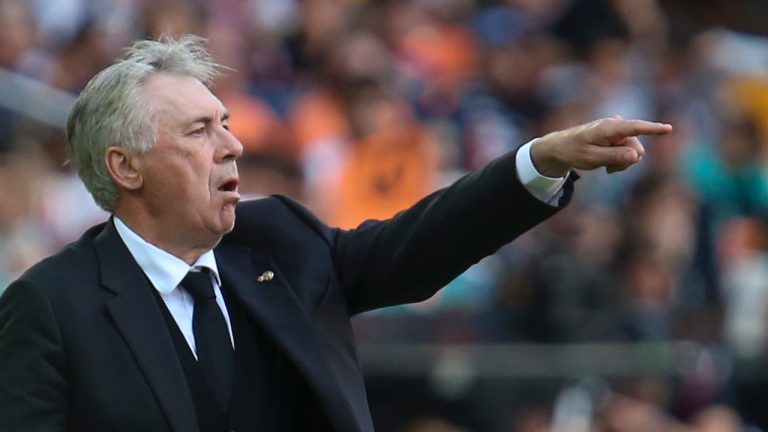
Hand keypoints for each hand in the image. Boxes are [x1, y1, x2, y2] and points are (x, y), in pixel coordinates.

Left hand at [530, 117, 672, 176]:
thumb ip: (614, 156)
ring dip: (622, 162)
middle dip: (627, 161)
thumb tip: (636, 155)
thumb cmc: (574, 151)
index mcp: (608, 128)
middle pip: (636, 148)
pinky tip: (607, 163)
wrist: (561, 148)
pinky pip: (628, 151)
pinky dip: (620, 160)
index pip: (634, 127)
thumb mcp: (592, 158)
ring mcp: (617, 132)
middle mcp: (615, 126)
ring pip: (634, 152)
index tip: (668, 128)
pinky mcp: (617, 137)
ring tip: (605, 165)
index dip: (652, 129)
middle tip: (609, 169)